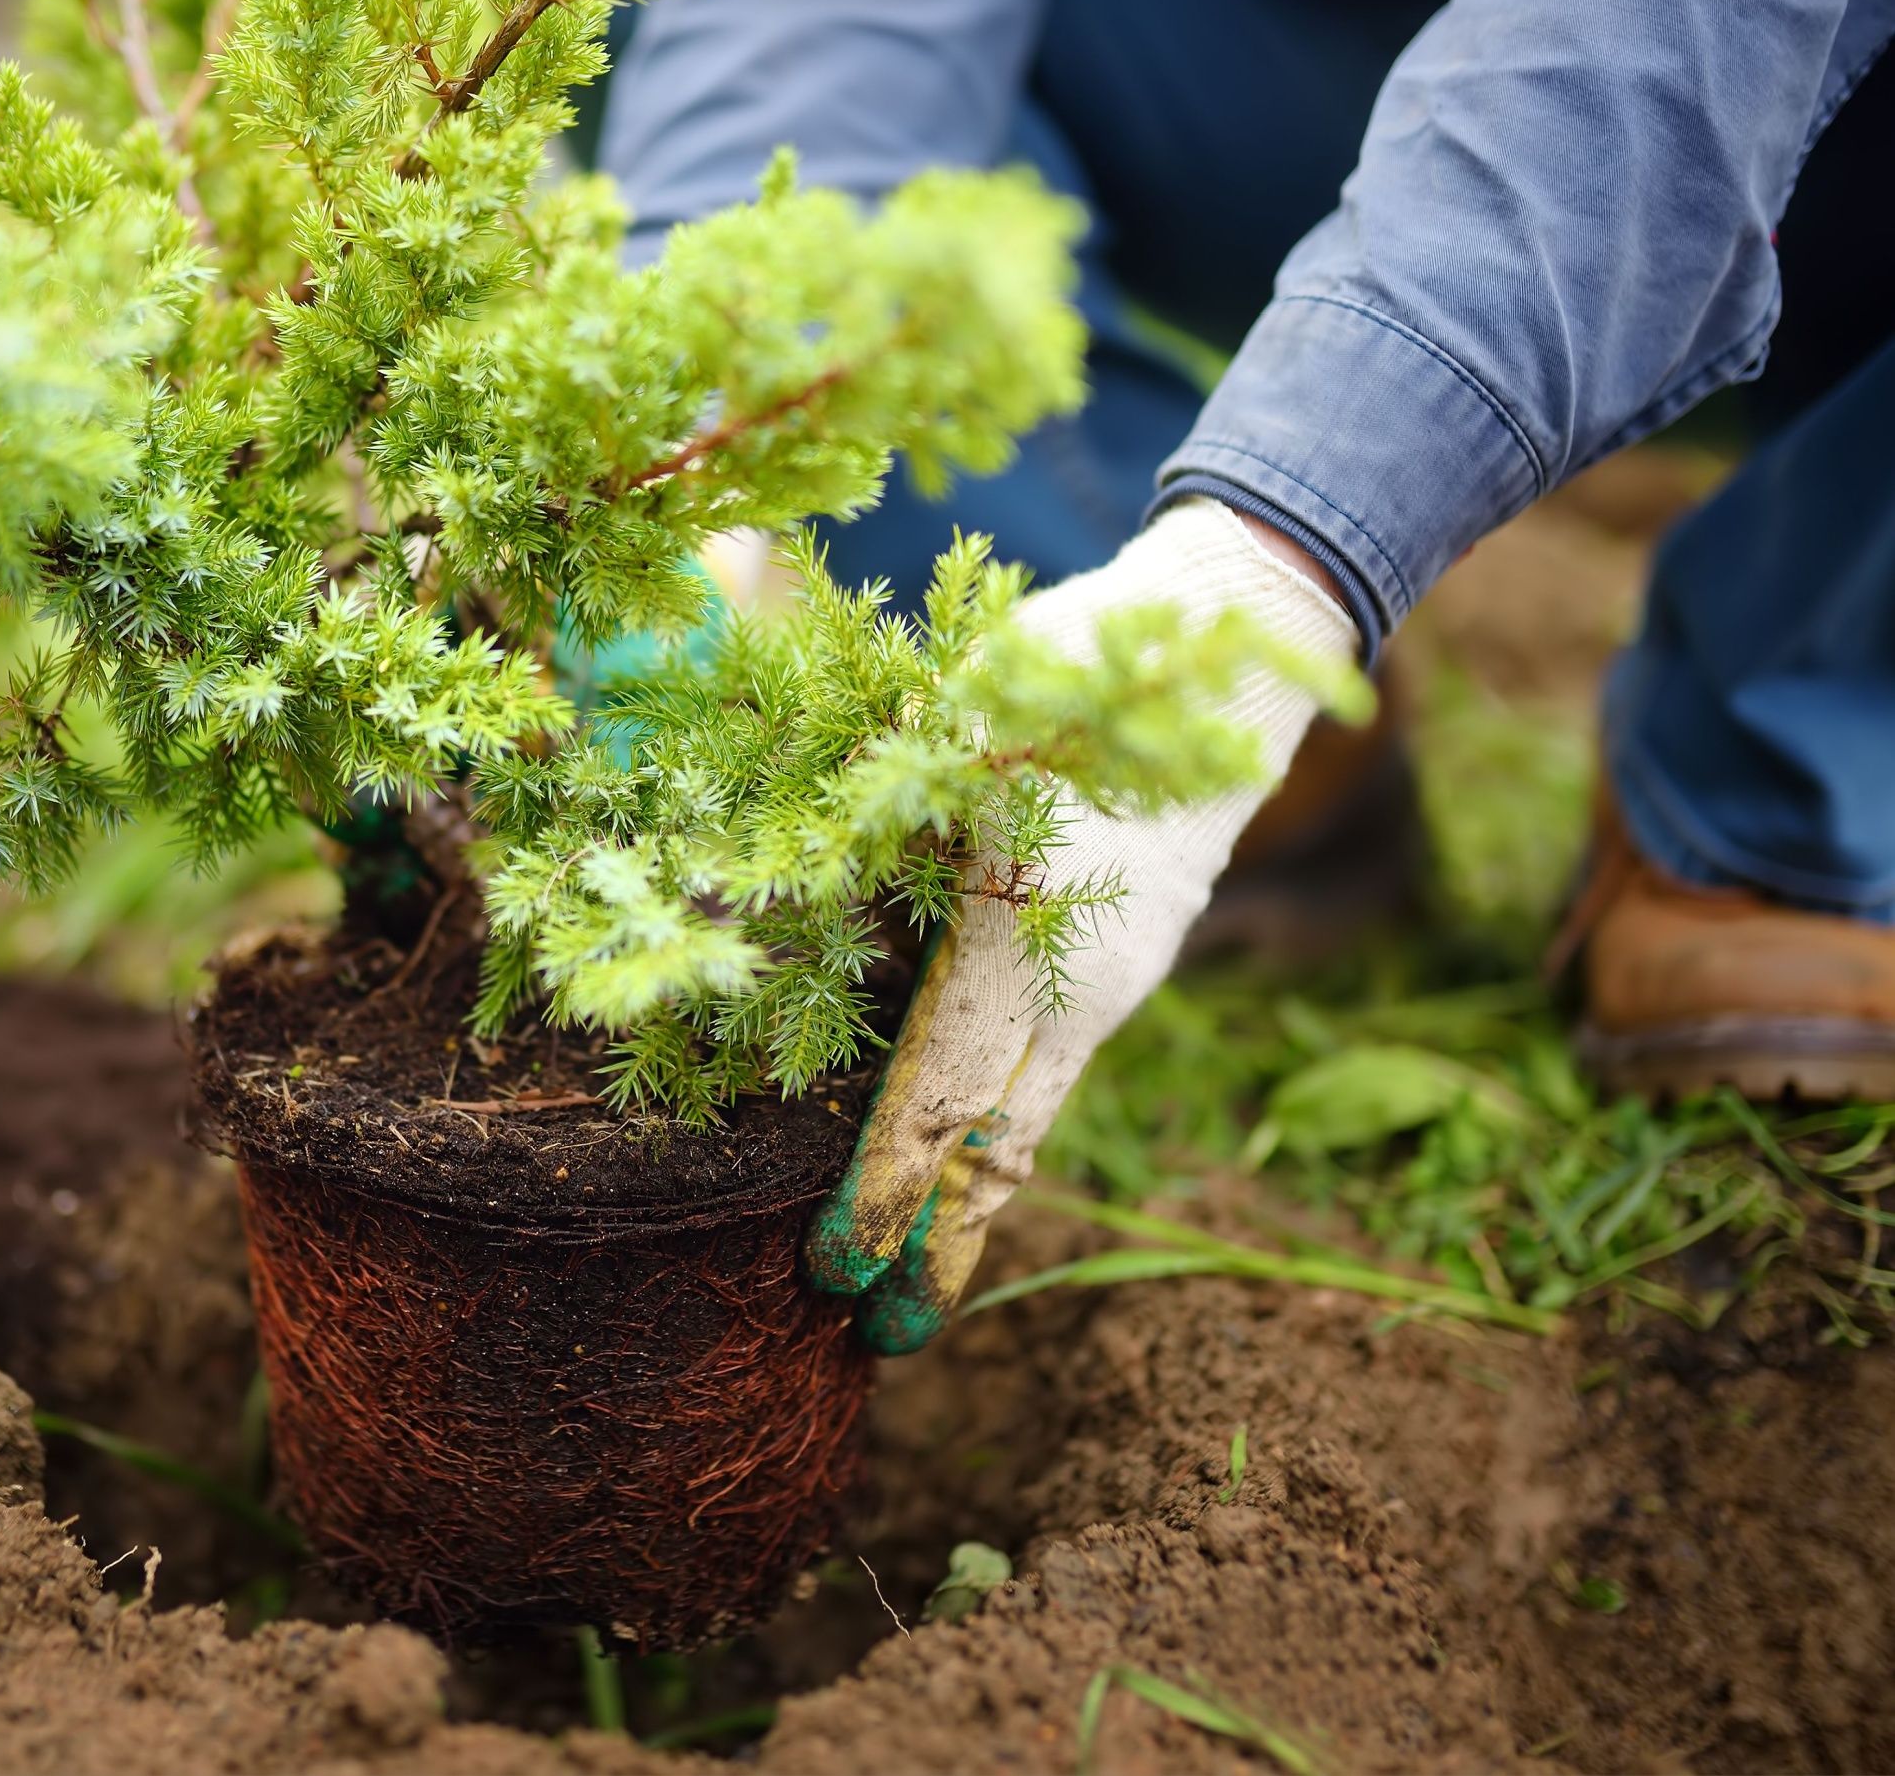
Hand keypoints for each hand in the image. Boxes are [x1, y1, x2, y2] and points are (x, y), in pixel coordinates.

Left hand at [805, 500, 1359, 1351]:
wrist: (1241, 638)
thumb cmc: (1083, 662)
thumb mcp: (965, 720)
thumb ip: (874, 814)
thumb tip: (736, 888)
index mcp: (1028, 944)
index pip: (941, 1103)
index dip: (886, 1192)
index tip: (833, 1268)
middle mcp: (1081, 992)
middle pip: (999, 1155)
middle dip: (935, 1249)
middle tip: (872, 1338)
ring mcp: (1113, 985)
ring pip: (1031, 1120)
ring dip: (970, 1201)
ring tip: (910, 1276)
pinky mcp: (1123, 963)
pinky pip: (1055, 1072)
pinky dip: (1005, 1131)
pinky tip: (965, 1155)